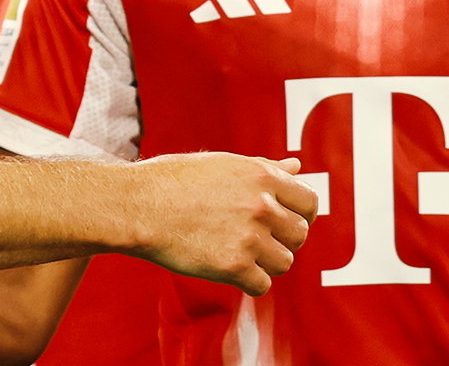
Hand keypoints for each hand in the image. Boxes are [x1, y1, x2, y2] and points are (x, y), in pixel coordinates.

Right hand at [130, 153, 316, 295]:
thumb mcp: (225, 163)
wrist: (138, 205)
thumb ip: (265, 168)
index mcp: (263, 176)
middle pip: (299, 236)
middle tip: (258, 241)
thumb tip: (297, 167)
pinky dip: (250, 282)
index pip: (310, 203)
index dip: (301, 216)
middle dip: (282, 241)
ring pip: (284, 263)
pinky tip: (230, 270)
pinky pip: (262, 285)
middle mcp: (263, 205)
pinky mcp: (234, 267)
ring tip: (241, 255)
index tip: (286, 223)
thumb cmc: (176, 181)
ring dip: (267, 263)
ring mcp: (250, 237)